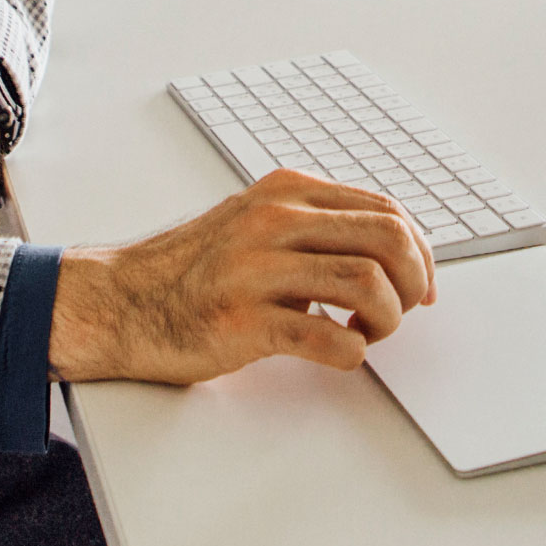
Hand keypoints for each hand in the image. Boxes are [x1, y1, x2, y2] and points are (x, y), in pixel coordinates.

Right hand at [47, 169, 436, 384]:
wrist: (122, 301)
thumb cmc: (196, 269)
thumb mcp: (258, 222)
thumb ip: (317, 225)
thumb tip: (396, 251)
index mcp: (286, 191)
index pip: (386, 208)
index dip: (421, 251)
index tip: (422, 285)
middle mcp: (274, 220)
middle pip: (389, 238)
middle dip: (413, 282)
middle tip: (401, 311)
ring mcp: (256, 269)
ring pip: (367, 283)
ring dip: (386, 320)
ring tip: (365, 333)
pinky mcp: (243, 321)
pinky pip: (329, 340)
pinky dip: (352, 354)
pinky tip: (336, 352)